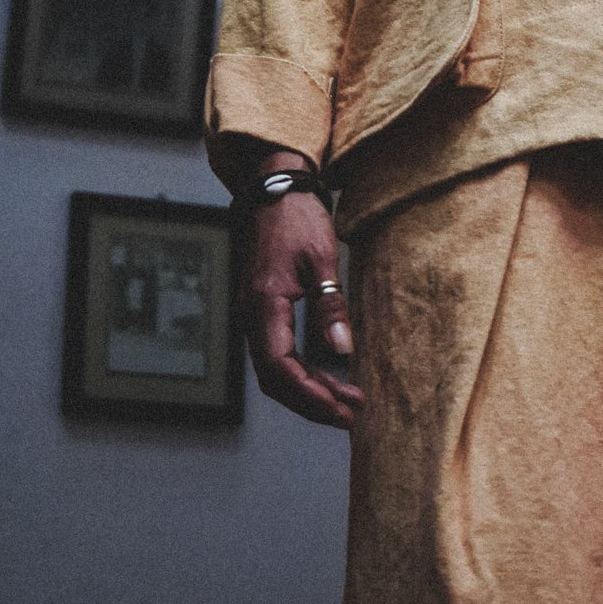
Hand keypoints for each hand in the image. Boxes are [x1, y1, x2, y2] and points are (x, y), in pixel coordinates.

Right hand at [239, 154, 363, 429]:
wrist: (275, 189)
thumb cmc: (297, 217)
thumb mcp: (322, 259)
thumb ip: (330, 306)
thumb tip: (340, 351)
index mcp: (264, 304)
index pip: (279, 368)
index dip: (309, 396)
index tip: (341, 410)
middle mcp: (252, 315)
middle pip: (274, 380)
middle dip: (312, 403)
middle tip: (350, 415)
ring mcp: (254, 314)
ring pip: (275, 370)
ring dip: (308, 390)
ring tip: (347, 400)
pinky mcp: (263, 311)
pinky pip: (277, 354)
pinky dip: (302, 372)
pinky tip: (328, 375)